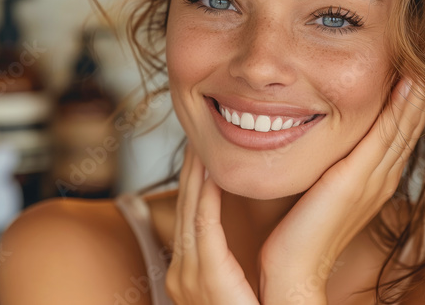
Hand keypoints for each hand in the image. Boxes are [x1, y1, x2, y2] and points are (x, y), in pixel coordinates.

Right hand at [165, 143, 260, 304]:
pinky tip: (212, 173)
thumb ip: (229, 265)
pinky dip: (207, 197)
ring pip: (190, 211)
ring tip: (202, 145)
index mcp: (185, 274)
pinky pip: (204, 226)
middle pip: (183, 209)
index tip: (200, 156)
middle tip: (196, 137)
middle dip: (189, 172)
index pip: (187, 219)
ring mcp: (188, 276)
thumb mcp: (232, 288)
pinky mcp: (208, 276)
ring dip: (196, 175)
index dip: (192, 185)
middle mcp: (180, 273)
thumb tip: (244, 237)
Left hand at [258, 77, 424, 304]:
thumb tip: (323, 147)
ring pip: (404, 126)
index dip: (408, 105)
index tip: (413, 71)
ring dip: (416, 93)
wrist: (295, 268)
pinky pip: (387, 133)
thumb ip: (327, 168)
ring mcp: (374, 179)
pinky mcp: (358, 178)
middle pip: (409, 127)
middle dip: (419, 93)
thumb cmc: (298, 234)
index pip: (398, 135)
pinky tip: (410, 81)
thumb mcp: (319, 192)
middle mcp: (381, 179)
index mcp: (373, 182)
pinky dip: (401, 106)